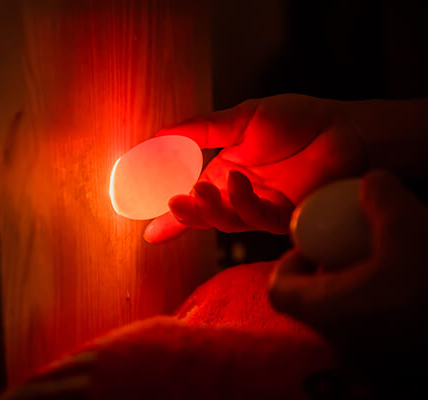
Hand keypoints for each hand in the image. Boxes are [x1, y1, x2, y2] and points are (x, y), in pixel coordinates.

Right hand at [143, 94, 366, 242]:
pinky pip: (256, 218)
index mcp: (226, 174)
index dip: (173, 216)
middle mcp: (240, 195)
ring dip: (211, 210)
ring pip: (227, 222)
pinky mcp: (285, 216)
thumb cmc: (298, 120)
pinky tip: (238, 183)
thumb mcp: (242, 118)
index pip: (193, 199)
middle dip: (187, 214)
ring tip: (199, 190)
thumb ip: (203, 128)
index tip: (150, 231)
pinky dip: (242, 202)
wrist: (344, 128)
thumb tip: (161, 133)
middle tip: (173, 202)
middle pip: (206, 216)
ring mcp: (262, 208)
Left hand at [269, 170, 427, 358]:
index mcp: (330, 311)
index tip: (312, 246)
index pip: (279, 291)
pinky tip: (408, 286)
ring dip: (354, 291)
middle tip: (350, 251)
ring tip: (384, 265)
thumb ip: (381, 196)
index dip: (288, 264)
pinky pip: (374, 334)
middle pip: (312, 306)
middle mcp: (344, 343)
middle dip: (325, 274)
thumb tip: (370, 182)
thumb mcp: (411, 223)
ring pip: (344, 320)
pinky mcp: (401, 364)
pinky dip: (379, 309)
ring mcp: (373, 360)